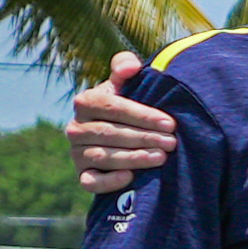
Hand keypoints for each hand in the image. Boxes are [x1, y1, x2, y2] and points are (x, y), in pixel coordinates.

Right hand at [70, 53, 175, 192]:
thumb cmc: (130, 107)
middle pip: (109, 133)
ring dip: (133, 157)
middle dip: (143, 138)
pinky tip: (129, 178)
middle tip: (171, 142)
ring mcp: (77, 152)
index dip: (141, 115)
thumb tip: (130, 67)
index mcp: (85, 102)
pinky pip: (89, 181)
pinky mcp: (83, 175)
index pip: (111, 107)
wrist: (126, 136)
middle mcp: (76, 128)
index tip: (169, 123)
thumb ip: (125, 67)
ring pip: (102, 156)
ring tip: (161, 158)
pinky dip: (108, 181)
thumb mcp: (128, 85)